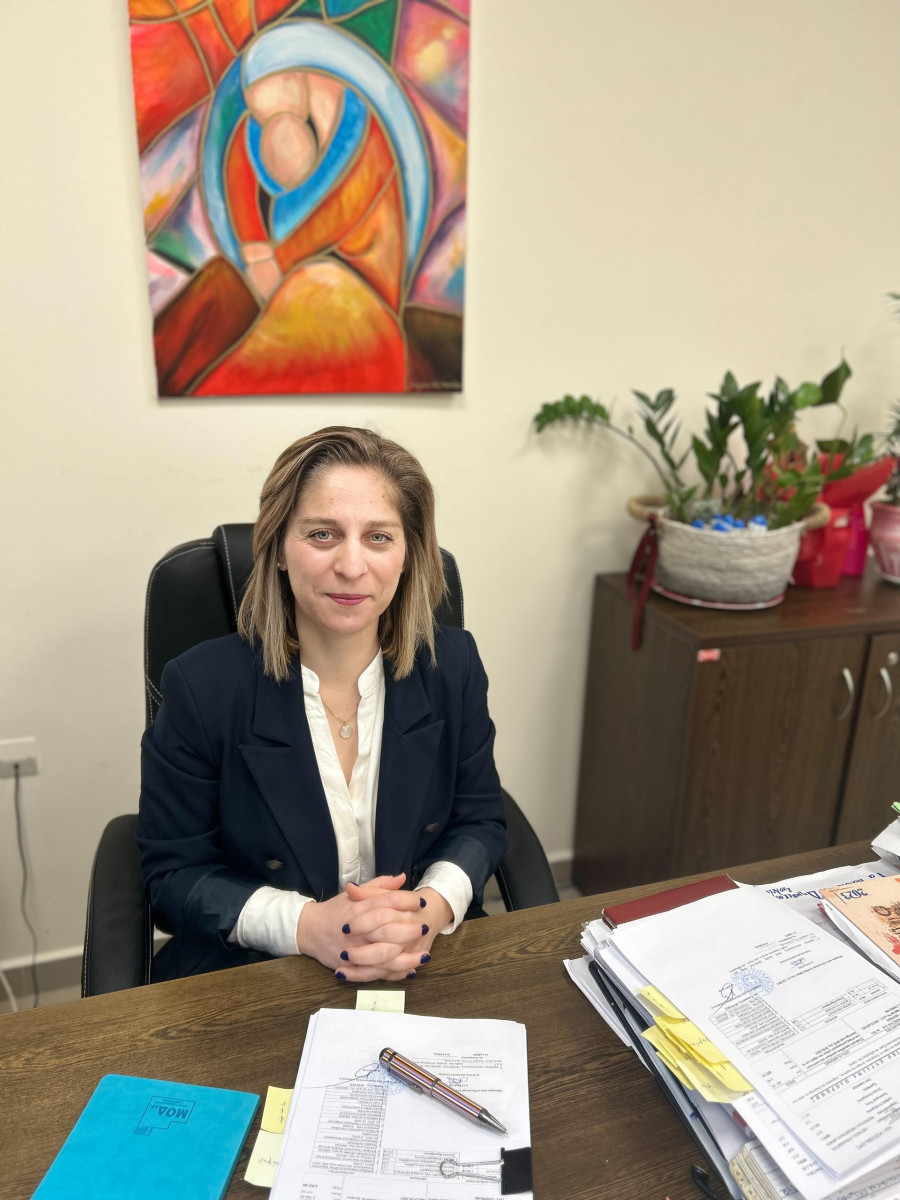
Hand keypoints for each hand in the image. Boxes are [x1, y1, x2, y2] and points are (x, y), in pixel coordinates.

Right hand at [296, 874, 434, 981]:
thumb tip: (403, 878)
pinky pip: (376, 972)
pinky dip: (393, 973)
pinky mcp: (351, 966)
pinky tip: (410, 970)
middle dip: (409, 929)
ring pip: (383, 955)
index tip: (421, 902)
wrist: (309, 929)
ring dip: (406, 957)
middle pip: (387, 929)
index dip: (407, 901)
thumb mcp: (355, 893)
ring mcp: (354, 949)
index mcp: (359, 907)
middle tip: (425, 927)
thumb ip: (379, 885)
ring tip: (424, 955)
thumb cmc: (336, 910)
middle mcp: (357, 928)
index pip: (387, 901)